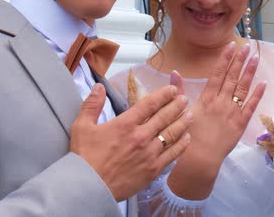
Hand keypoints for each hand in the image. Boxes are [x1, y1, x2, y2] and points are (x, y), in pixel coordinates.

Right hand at [70, 83, 192, 200]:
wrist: (89, 187)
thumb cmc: (85, 157)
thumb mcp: (82, 126)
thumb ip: (92, 104)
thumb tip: (99, 86)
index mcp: (125, 124)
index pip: (150, 104)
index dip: (163, 95)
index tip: (172, 90)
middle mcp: (141, 136)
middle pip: (165, 117)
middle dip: (176, 105)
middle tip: (184, 99)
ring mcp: (149, 154)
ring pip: (172, 134)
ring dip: (182, 122)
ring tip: (190, 115)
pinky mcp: (153, 169)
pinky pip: (172, 154)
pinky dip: (181, 144)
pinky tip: (186, 138)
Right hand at [189, 43, 265, 160]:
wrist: (200, 157)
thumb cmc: (188, 135)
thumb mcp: (182, 110)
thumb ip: (179, 90)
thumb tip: (174, 72)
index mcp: (207, 98)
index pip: (218, 74)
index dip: (225, 59)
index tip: (232, 46)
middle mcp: (221, 102)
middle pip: (232, 77)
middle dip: (240, 61)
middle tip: (247, 47)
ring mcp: (232, 112)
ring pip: (243, 88)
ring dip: (250, 72)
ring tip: (255, 58)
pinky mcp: (241, 124)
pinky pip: (251, 106)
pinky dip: (258, 94)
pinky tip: (263, 83)